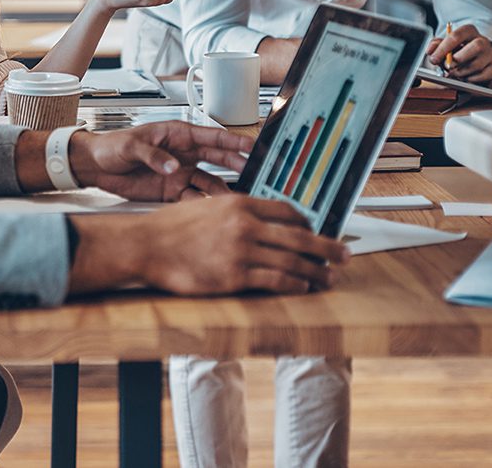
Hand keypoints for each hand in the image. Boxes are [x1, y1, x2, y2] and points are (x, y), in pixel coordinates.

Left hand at [68, 121, 247, 201]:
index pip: (211, 137)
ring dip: (223, 190)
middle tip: (255, 172)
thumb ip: (153, 155)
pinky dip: (204, 204)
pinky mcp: (171, 192)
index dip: (233, 142)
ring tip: (236, 199)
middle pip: (218, 159)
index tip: (251, 146)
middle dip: (238, 165)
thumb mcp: (131, 145)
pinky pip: (193, 198)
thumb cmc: (111, 146)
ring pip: (210, 181)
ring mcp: (180, 174)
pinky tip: (213, 210)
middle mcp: (183, 155)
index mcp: (177, 135)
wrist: (94, 167)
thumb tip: (173, 167)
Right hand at [68, 196, 349, 295]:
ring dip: (317, 270)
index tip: (318, 229)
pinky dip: (295, 284)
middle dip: (327, 246)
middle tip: (345, 253)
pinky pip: (275, 280)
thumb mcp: (206, 206)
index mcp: (239, 203)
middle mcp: (246, 224)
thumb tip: (256, 219)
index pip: (286, 210)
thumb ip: (234, 211)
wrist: (146, 245)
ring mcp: (242, 251)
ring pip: (292, 260)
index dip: (307, 222)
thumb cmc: (170, 228)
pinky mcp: (234, 277)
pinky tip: (305, 287)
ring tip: (330, 277)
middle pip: (299, 235)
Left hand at [426, 24, 491, 82]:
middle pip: (475, 47)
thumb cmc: (459, 49)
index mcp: (468, 31)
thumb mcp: (446, 44)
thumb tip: (430, 50)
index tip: (433, 58)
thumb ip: (436, 45)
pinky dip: (470, 79)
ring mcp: (490, 54)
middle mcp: (482, 41)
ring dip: (461, 72)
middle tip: (447, 67)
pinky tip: (465, 77)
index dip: (443, 48)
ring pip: (477, 65)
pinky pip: (482, 76)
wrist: (478, 56)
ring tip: (454, 73)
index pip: (456, 36)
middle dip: (457, 59)